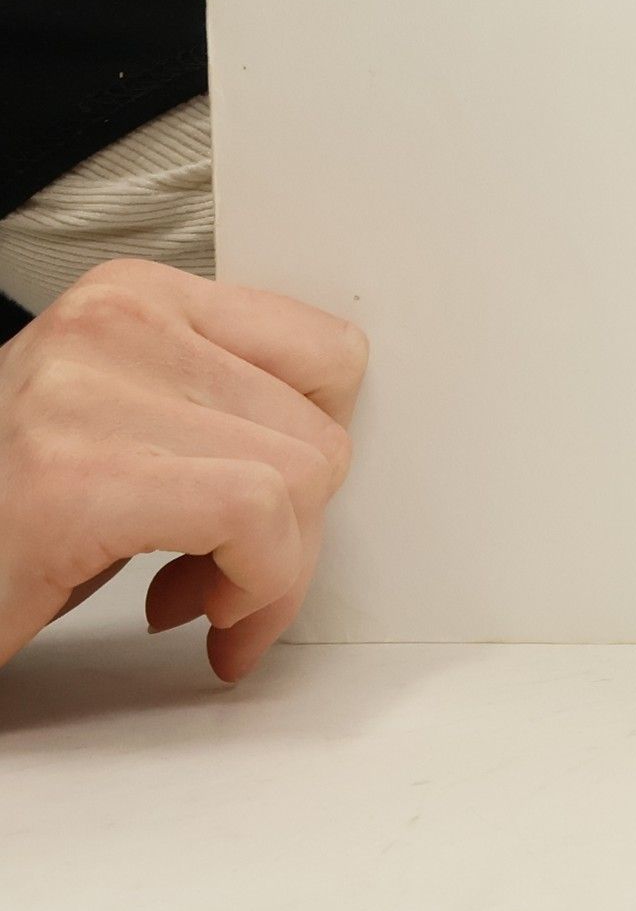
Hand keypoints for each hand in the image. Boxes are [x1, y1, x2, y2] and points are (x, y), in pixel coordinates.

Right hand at [0, 259, 366, 681]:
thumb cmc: (10, 511)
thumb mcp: (126, 425)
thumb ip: (219, 410)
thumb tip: (329, 462)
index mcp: (135, 296)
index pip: (328, 353)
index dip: (319, 449)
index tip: (282, 506)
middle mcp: (115, 324)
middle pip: (319, 430)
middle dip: (297, 530)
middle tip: (233, 577)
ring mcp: (87, 394)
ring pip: (302, 477)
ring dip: (274, 572)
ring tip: (205, 596)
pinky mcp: (72, 482)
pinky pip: (252, 518)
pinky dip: (256, 587)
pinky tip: (196, 614)